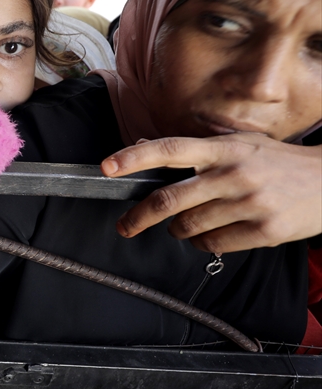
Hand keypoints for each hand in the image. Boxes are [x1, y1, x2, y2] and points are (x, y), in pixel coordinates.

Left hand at [103, 133, 321, 251]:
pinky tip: (215, 233)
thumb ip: (194, 147)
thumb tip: (144, 146)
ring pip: (188, 227)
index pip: (170, 149)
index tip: (107, 167)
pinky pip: (213, 244)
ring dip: (178, 230)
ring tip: (188, 224)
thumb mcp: (240, 144)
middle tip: (126, 226)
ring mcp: (250, 203)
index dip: (134, 158)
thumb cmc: (280, 162)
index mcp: (225, 148)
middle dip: (138, 217)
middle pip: (169, 199)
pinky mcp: (265, 231)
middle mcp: (235, 174)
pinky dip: (204, 243)